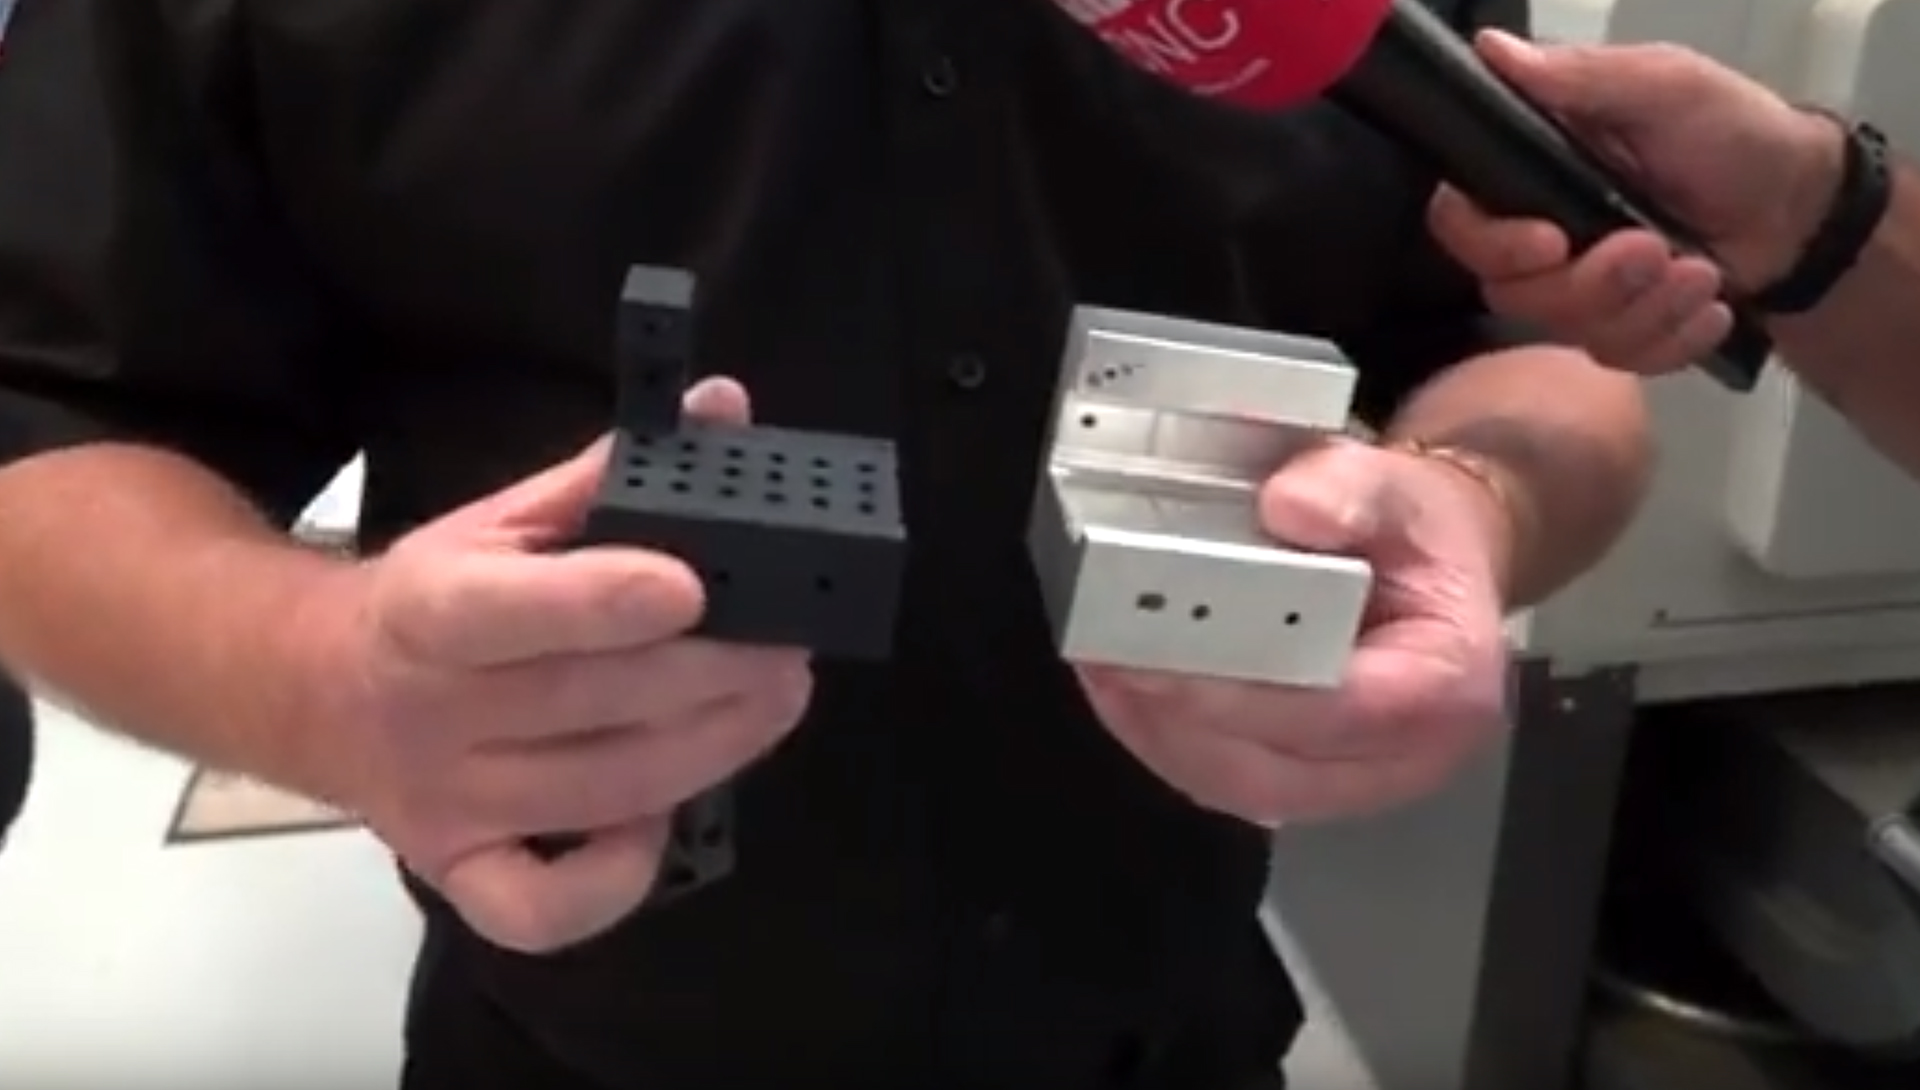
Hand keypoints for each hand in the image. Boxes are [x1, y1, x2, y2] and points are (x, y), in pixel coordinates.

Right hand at [315, 378, 811, 952]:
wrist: (311, 690)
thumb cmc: (430, 600)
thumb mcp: (499, 521)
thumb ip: (610, 473)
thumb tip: (723, 407)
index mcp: (428, 611)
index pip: (510, 614)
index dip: (602, 601)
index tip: (692, 585)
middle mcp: (430, 714)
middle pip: (589, 706)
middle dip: (711, 677)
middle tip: (789, 648)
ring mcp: (443, 805)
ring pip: (597, 793)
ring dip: (709, 750)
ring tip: (774, 700)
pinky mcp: (455, 869)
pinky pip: (540, 908)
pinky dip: (615, 878)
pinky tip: (663, 818)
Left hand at [1075, 441, 1512, 824]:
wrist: (1434, 568)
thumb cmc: (1419, 540)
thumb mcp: (1401, 489)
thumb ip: (1351, 489)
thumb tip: (1292, 506)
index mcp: (1445, 686)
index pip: (1339, 713)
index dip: (1245, 694)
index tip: (1166, 660)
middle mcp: (1407, 755)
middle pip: (1275, 765)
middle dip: (1182, 717)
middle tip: (1111, 659)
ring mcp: (1355, 781)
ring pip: (1241, 784)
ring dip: (1160, 732)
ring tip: (1104, 667)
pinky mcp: (1307, 783)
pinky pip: (1225, 780)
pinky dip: (1165, 738)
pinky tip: (1122, 689)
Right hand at [1427, 32, 1844, 373]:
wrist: (1801, 206)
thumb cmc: (1732, 131)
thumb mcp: (1664, 86)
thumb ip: (1580, 77)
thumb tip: (1491, 50)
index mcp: (1536, 171)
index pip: (1463, 221)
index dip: (1494, 244)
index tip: (1551, 242)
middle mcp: (1543, 234)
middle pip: (1512, 292)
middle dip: (1591, 283)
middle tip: (1657, 250)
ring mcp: (1580, 287)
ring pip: (1569, 330)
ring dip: (1645, 309)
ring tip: (1703, 275)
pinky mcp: (1620, 328)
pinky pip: (1620, 357)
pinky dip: (1672, 339)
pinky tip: (1712, 307)